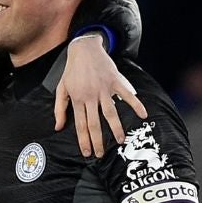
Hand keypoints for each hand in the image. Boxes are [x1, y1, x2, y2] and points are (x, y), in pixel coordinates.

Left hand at [55, 35, 147, 156]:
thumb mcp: (61, 88)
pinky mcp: (115, 81)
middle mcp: (90, 96)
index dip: (84, 140)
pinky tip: (143, 115)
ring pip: (110, 113)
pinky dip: (135, 104)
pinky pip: (126, 95)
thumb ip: (59, 109)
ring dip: (116, 128)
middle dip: (98, 140)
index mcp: (77, 99)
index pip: (81, 125)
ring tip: (120, 141)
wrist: (84, 48)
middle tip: (101, 154)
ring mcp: (103, 89)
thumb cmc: (72, 70)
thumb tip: (58, 127)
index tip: (87, 153)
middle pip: (95, 123)